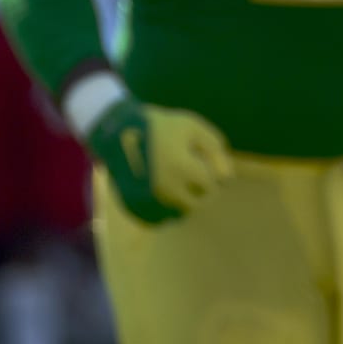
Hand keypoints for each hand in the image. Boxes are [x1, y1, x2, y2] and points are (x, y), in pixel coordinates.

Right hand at [65, 72, 233, 222]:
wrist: (116, 129)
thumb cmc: (159, 125)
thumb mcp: (191, 126)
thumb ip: (215, 148)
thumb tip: (227, 176)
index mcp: (183, 168)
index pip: (212, 186)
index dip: (213, 174)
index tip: (205, 164)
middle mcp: (168, 188)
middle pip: (198, 204)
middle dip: (201, 192)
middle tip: (195, 177)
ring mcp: (151, 199)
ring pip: (180, 212)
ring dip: (184, 200)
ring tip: (177, 180)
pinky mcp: (137, 205)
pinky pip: (160, 217)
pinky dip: (165, 208)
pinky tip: (163, 190)